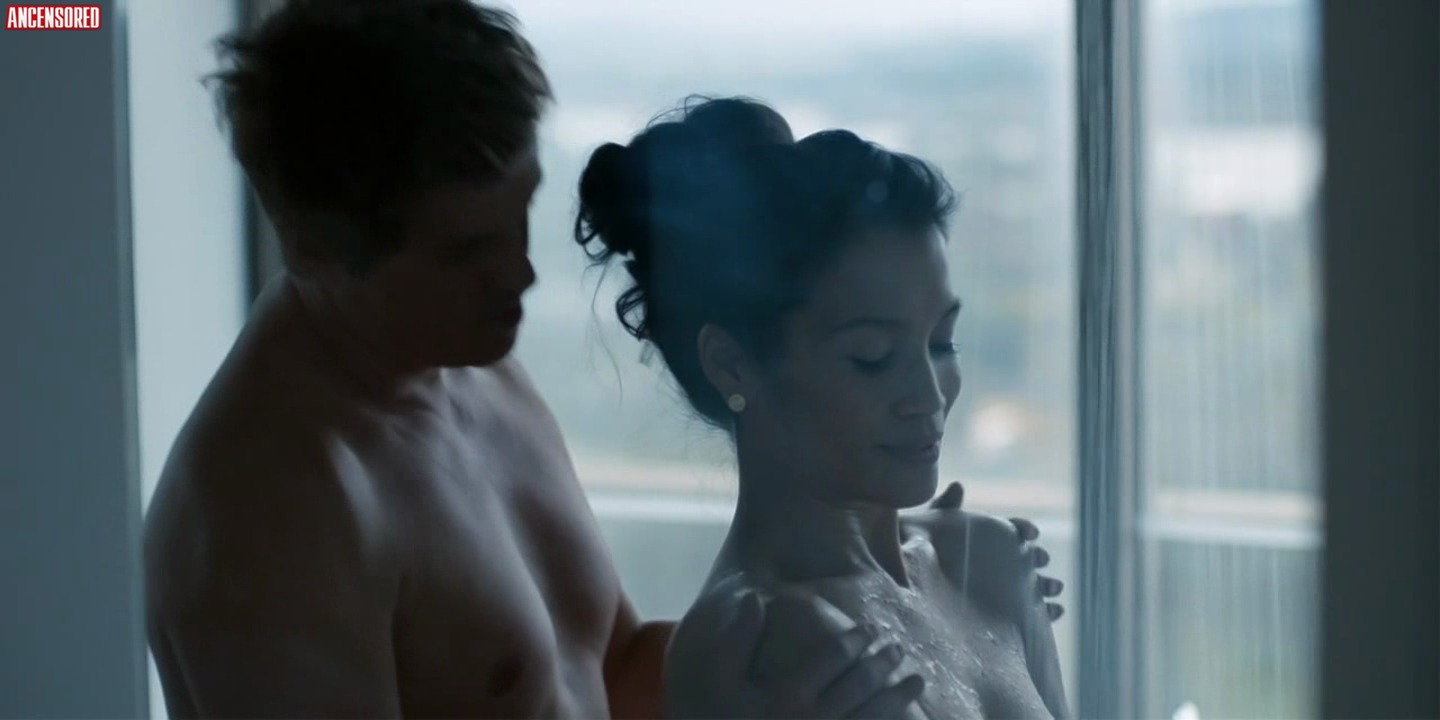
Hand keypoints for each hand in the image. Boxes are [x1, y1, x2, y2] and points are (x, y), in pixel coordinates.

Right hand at [696, 591, 925, 718]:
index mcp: (788, 695)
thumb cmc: (718, 719)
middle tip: (899, 648)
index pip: (832, 660)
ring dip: (898, 697)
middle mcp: (814, 719)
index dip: (855, 641)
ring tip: (918, 680)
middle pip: (859, 686)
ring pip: (873, 717)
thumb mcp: (717, 681)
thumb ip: (735, 640)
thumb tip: (754, 598)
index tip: (871, 628)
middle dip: (882, 664)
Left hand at [906, 482, 1064, 621]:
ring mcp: (1008, 586)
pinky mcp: (1010, 611)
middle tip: (1042, 560)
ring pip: (1035, 584)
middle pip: (1028, 557)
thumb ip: (945, 508)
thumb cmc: (925, 550)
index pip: (1012, 529)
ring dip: (1048, 583)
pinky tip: (1058, 611)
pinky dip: (1048, 611)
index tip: (1029, 533)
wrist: (918, 585)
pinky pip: (1033, 612)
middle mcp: (1003, 560)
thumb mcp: (933, 527)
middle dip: (1038, 557)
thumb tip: (958, 486)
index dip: (1023, 529)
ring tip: (1056, 587)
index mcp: (990, 536)